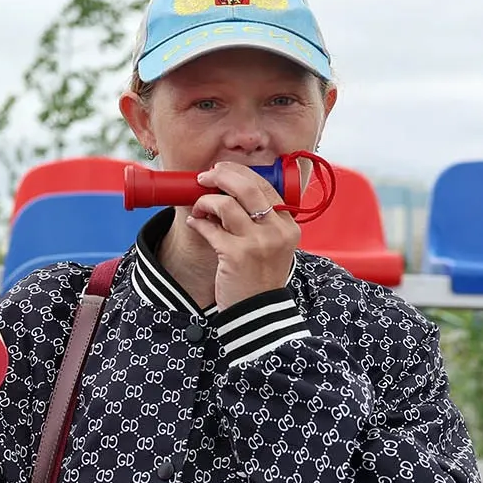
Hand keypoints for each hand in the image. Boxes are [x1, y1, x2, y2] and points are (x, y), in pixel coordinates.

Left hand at [184, 161, 299, 307]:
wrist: (258, 312)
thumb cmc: (260, 276)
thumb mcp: (273, 246)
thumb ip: (261, 221)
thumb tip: (228, 192)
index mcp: (288, 226)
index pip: (265, 186)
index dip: (239, 173)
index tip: (222, 170)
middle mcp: (276, 231)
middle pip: (247, 187)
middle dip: (221, 176)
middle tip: (205, 177)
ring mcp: (257, 243)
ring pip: (226, 205)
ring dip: (205, 202)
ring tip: (198, 209)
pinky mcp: (236, 256)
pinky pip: (210, 229)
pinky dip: (198, 223)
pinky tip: (195, 224)